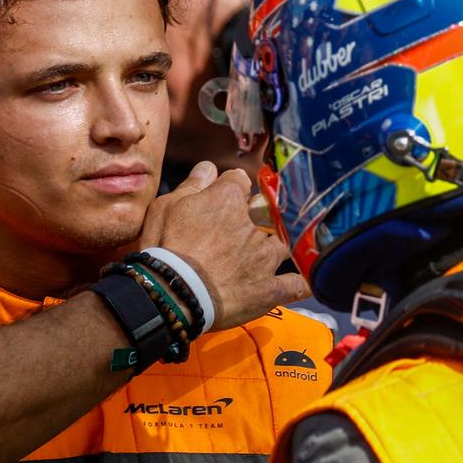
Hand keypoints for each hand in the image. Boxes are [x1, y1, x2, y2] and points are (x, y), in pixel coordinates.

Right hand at [141, 161, 308, 330]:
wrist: (172, 295)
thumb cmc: (164, 249)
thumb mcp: (165, 208)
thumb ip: (191, 185)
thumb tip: (209, 167)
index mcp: (228, 198)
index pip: (238, 180)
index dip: (229, 189)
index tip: (221, 199)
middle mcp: (253, 223)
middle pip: (264, 209)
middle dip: (255, 216)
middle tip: (236, 231)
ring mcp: (265, 256)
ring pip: (283, 241)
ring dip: (275, 245)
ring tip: (262, 255)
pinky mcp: (270, 288)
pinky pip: (296, 284)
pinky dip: (298, 283)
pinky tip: (298, 282)